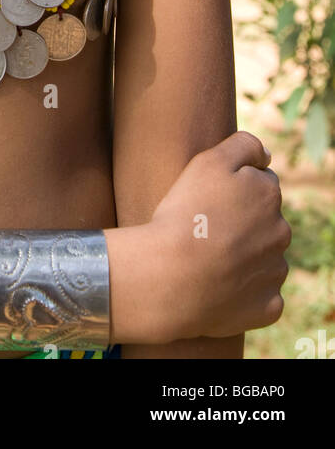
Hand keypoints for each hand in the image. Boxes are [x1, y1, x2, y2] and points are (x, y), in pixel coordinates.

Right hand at [148, 130, 290, 340]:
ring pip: (262, 257)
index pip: (260, 183)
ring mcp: (275, 271)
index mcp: (268, 195)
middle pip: (263, 221)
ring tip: (207, 259)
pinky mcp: (268, 306)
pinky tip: (218, 287)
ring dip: (244, 257)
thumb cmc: (186, 214)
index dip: (233, 189)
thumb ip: (244, 145)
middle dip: (242, 223)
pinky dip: (244, 292)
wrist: (172, 276)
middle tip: (205, 229)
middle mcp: (281, 232)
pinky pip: (260, 295)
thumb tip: (267, 156)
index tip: (209, 201)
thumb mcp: (209, 161)